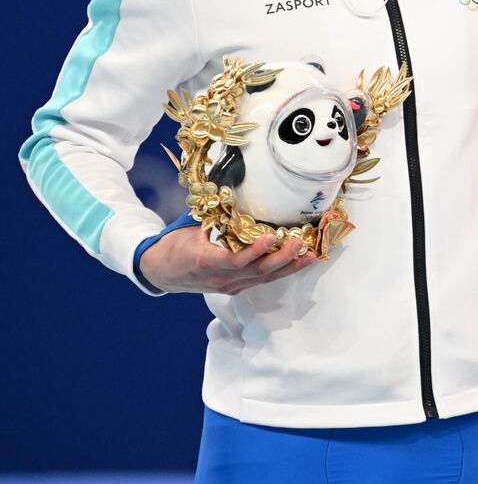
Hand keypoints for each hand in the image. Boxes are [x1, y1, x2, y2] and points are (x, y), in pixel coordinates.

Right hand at [139, 226, 319, 294]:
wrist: (160, 272)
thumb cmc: (175, 246)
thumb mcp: (190, 229)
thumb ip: (215, 218)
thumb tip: (236, 196)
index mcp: (206, 262)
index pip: (235, 261)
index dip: (255, 252)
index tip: (271, 238)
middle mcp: (221, 278)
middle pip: (257, 272)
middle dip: (282, 258)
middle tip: (300, 242)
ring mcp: (230, 286)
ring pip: (264, 278)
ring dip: (289, 267)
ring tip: (310, 254)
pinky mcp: (236, 287)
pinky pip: (262, 280)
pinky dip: (282, 271)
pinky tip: (299, 262)